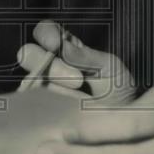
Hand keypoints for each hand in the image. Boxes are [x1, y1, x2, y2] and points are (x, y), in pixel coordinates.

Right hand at [16, 19, 135, 104]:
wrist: (124, 121)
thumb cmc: (118, 90)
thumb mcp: (108, 67)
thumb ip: (84, 56)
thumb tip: (61, 46)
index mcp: (65, 48)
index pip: (45, 32)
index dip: (46, 34)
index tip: (56, 44)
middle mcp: (48, 66)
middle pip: (29, 54)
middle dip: (51, 65)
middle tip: (78, 79)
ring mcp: (41, 90)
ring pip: (32, 81)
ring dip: (57, 89)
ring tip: (82, 99)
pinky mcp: (39, 112)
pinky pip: (33, 105)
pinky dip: (50, 106)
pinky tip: (68, 111)